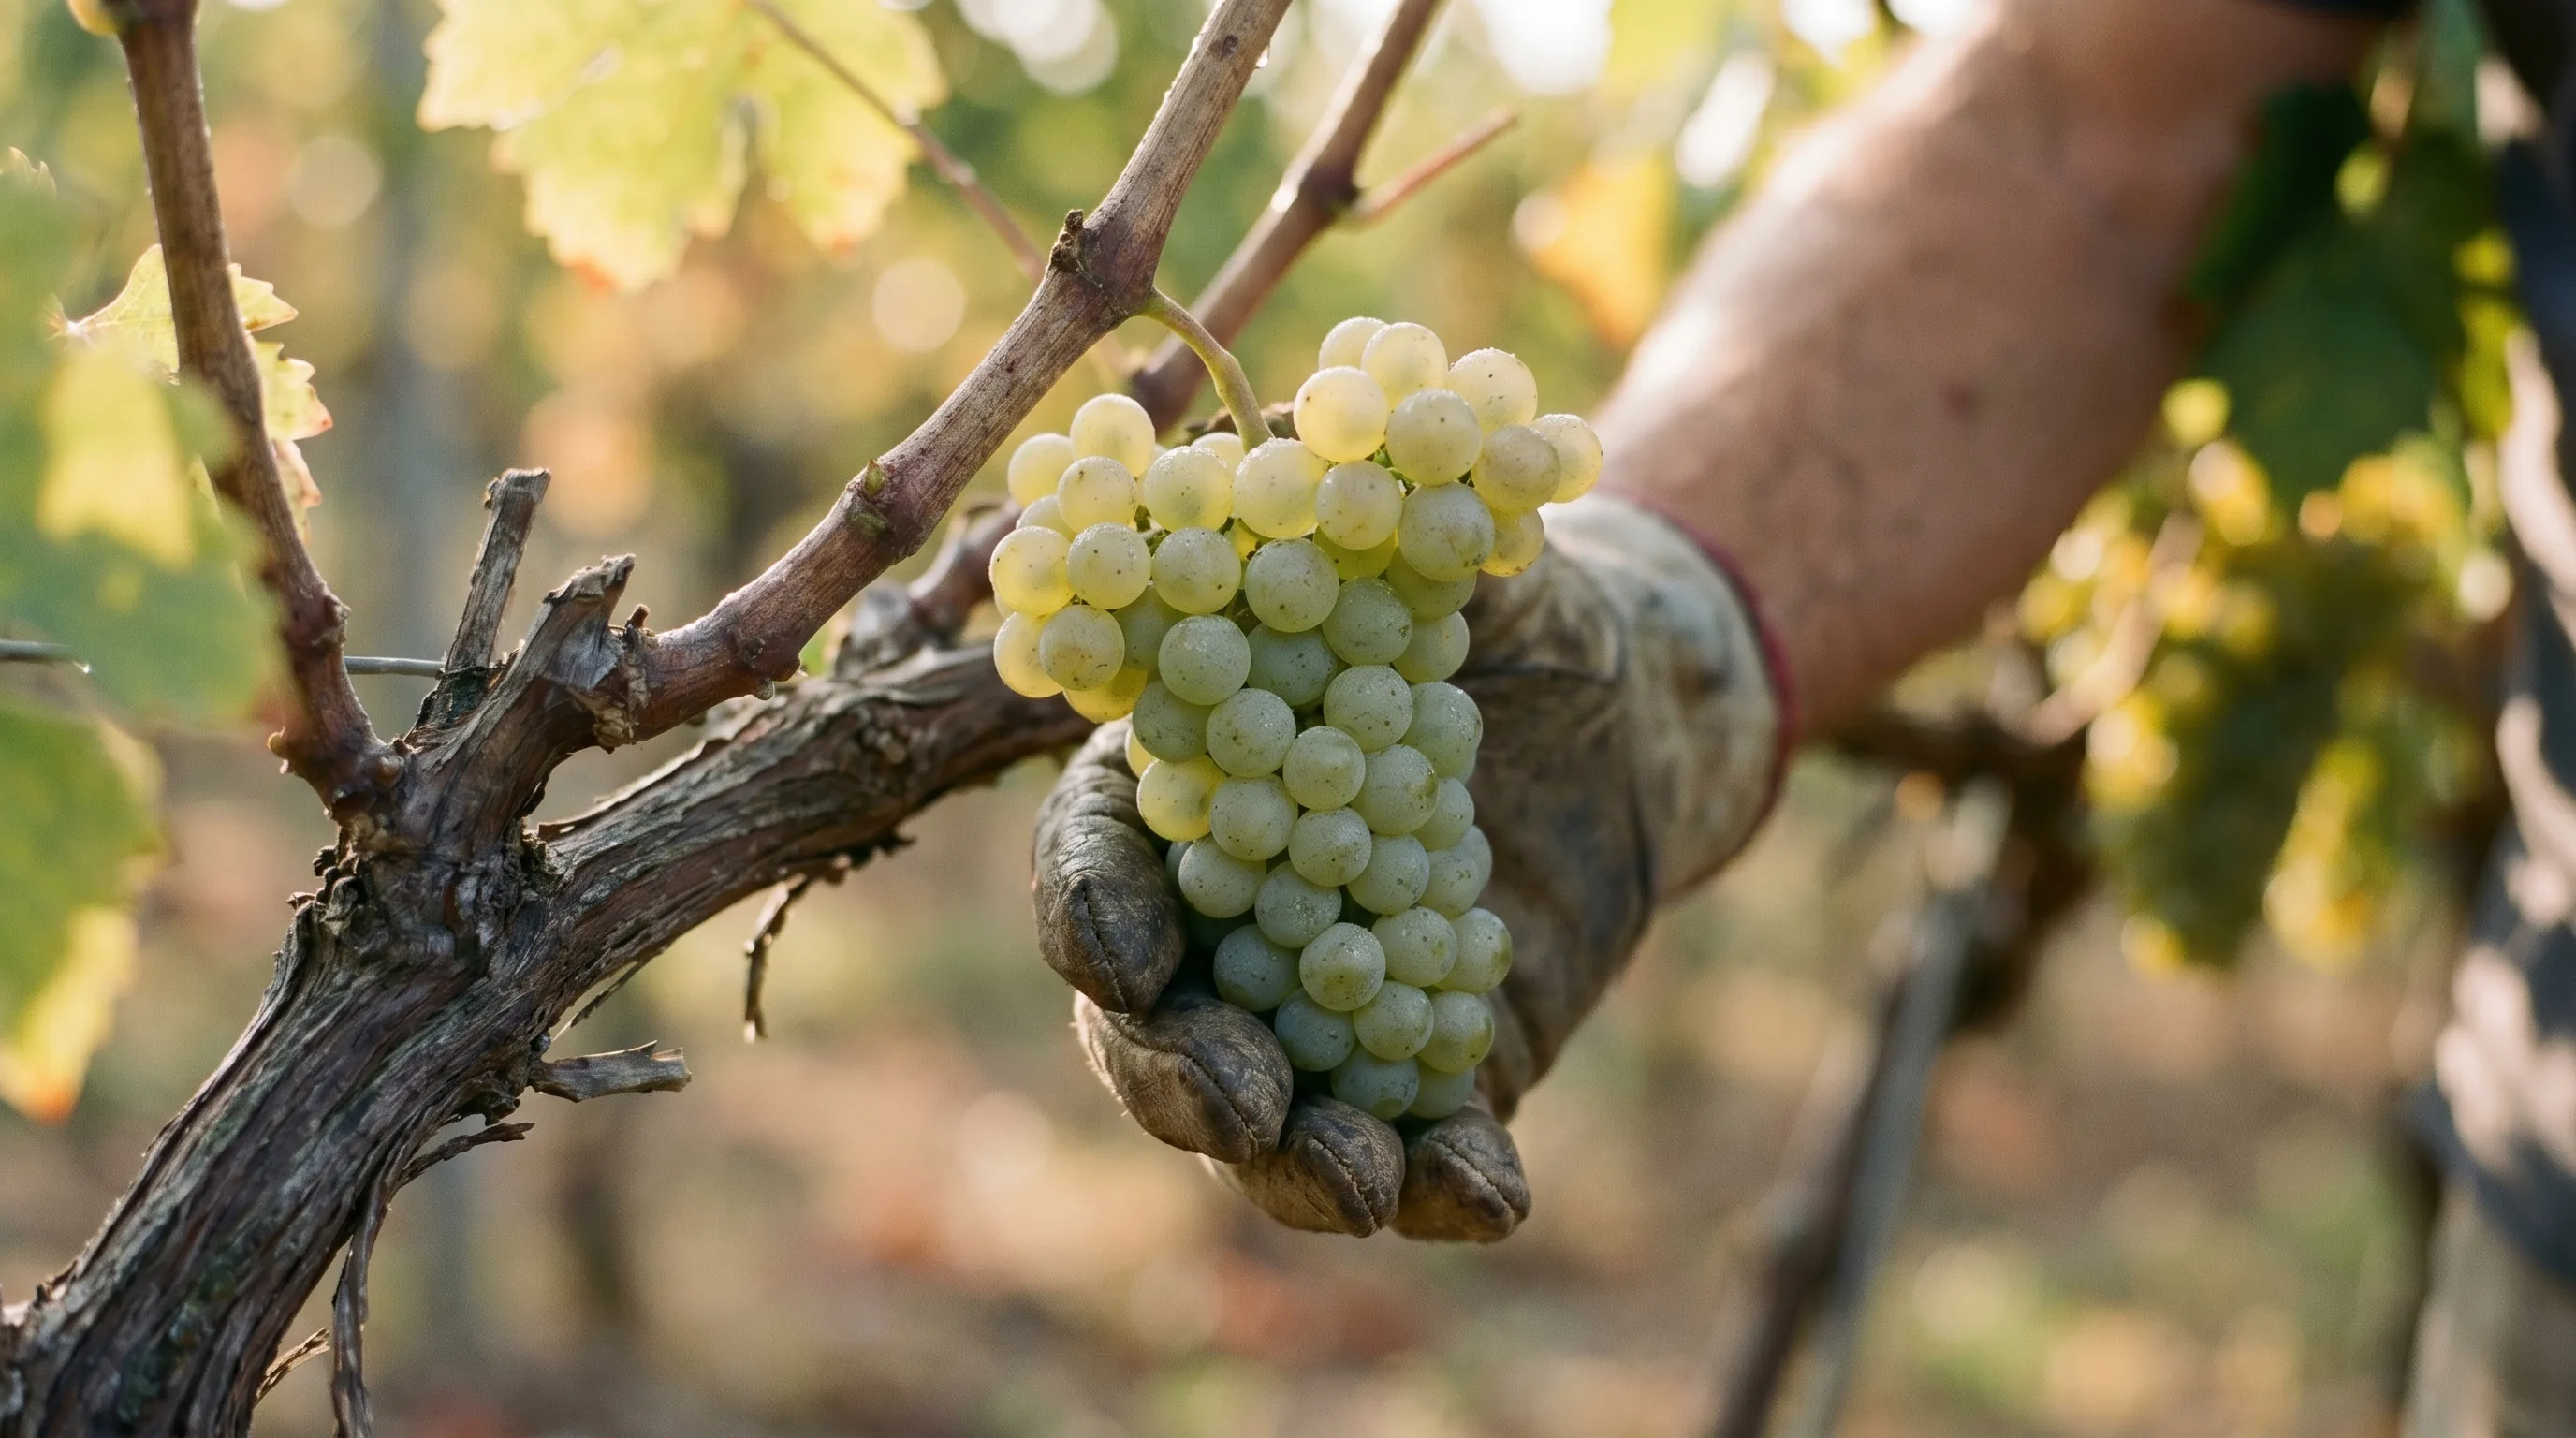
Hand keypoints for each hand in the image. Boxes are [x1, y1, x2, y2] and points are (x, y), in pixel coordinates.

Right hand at [1030, 494, 1781, 1238]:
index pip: (1096, 866)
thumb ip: (1369, 508)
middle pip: (1148, 1027)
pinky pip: (1419, 1153)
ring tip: (1353, 1179)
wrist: (1630, 702)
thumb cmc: (1501, 601)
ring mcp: (1316, 1012)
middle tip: (1246, 1098)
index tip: (1134, 958)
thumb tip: (1300, 427)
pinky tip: (1492, 1200)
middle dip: (1177, 1075)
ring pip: (1263, 1121)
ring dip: (1290, 1163)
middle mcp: (1219, 921)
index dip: (1097, 915)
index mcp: (1175, 792)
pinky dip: (1443, 1190)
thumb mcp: (1440, 541)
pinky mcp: (1426, 1074)